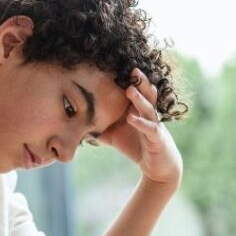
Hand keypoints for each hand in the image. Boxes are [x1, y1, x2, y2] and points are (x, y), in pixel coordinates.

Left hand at [99, 68, 182, 186]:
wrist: (157, 167)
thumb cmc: (136, 146)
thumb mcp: (114, 136)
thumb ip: (98, 129)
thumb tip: (77, 124)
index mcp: (139, 111)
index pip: (136, 92)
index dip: (130, 81)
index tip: (119, 68)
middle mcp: (149, 114)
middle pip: (147, 94)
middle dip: (140, 82)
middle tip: (132, 69)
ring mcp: (155, 125)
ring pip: (148, 109)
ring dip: (139, 99)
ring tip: (129, 90)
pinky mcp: (157, 139)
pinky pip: (150, 129)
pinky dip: (141, 123)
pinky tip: (131, 118)